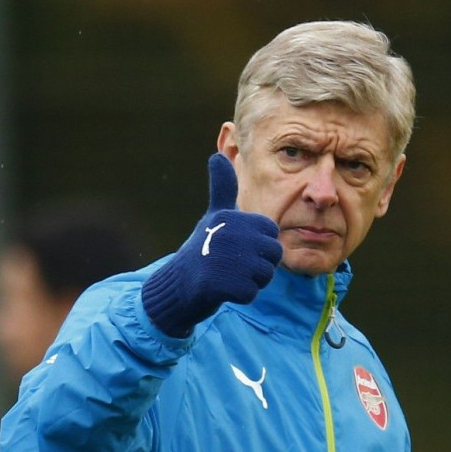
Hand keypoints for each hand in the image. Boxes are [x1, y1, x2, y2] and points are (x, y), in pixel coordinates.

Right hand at [142, 153, 281, 336]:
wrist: (177, 285)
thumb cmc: (202, 249)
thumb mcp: (214, 216)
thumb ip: (221, 187)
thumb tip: (216, 155)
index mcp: (232, 216)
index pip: (271, 235)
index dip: (260, 246)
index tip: (237, 248)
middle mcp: (230, 234)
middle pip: (273, 256)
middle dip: (258, 266)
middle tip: (233, 266)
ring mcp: (225, 259)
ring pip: (264, 276)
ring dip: (250, 282)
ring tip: (228, 276)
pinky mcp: (222, 284)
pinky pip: (251, 293)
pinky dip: (240, 296)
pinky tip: (222, 289)